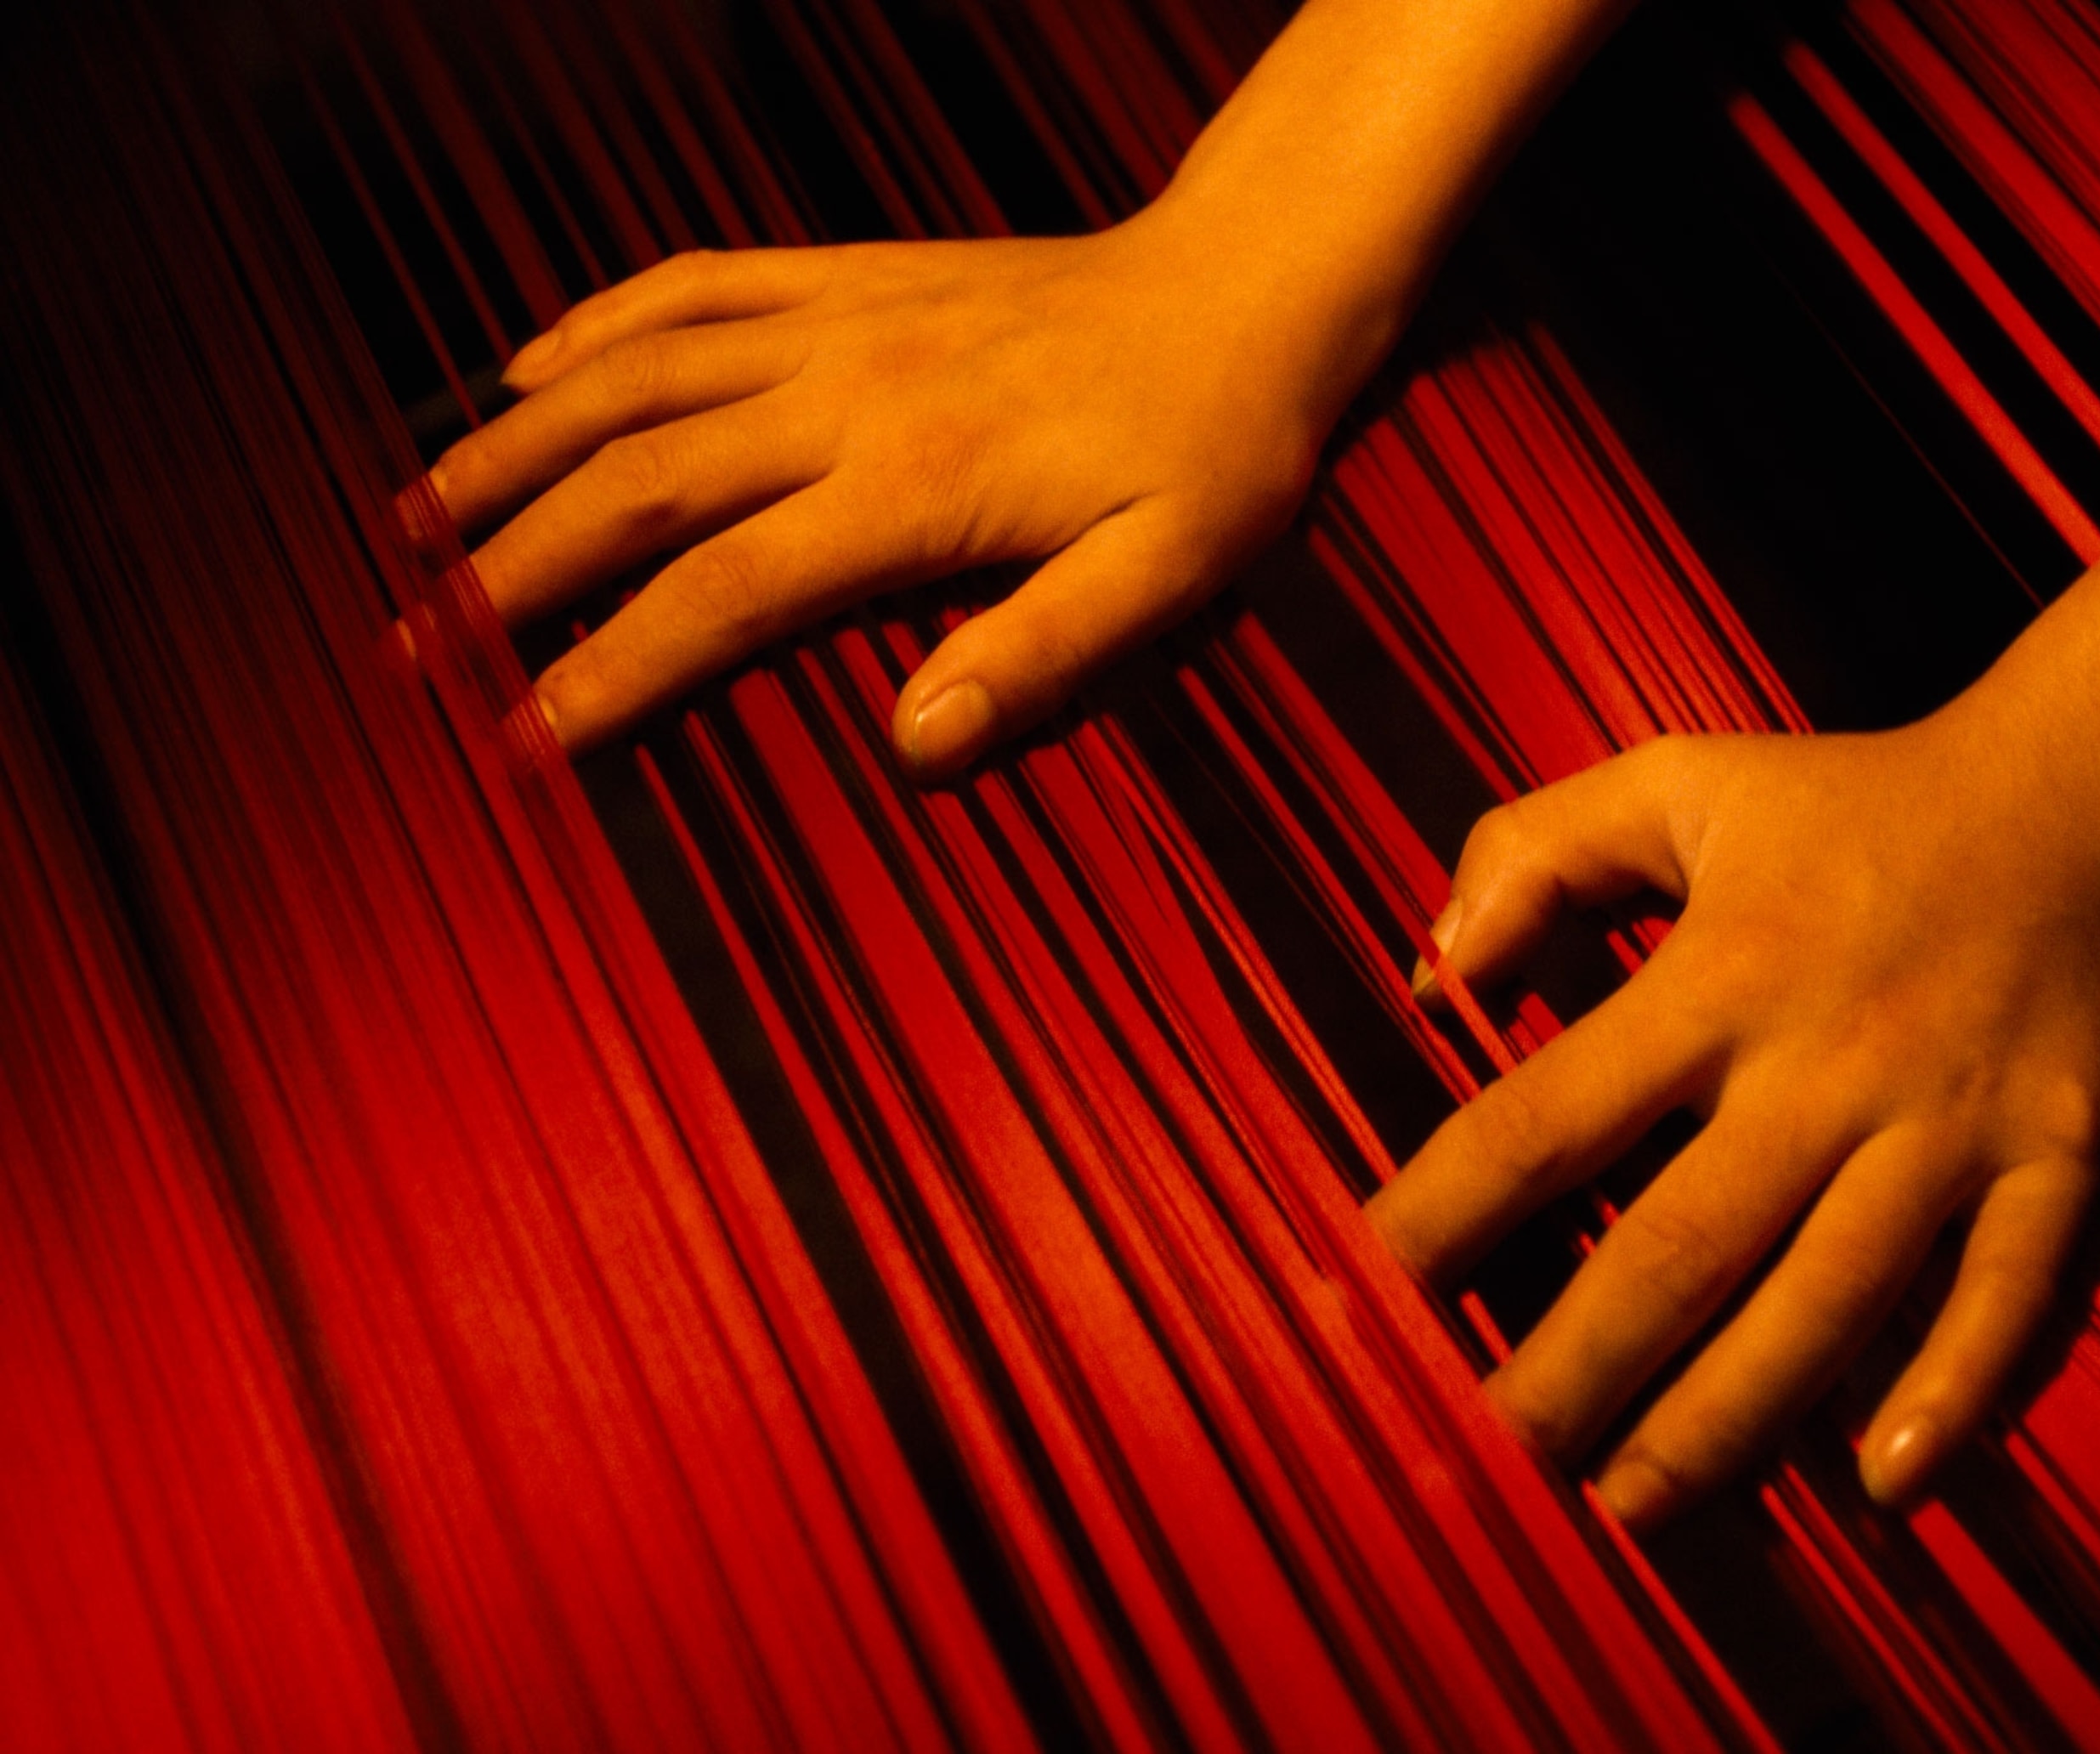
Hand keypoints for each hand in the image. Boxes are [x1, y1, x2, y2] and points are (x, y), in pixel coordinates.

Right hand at [418, 211, 1334, 767]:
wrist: (1239, 294)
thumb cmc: (1212, 453)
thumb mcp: (1169, 578)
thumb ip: (1039, 660)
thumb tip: (912, 749)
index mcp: (915, 485)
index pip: (720, 592)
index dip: (605, 674)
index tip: (519, 744)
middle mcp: (847, 392)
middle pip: (635, 482)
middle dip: (509, 574)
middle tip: (414, 655)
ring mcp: (835, 320)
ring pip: (632, 377)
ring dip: (511, 448)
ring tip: (414, 523)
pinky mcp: (843, 277)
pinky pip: (689, 285)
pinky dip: (594, 326)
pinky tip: (525, 371)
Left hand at [1367, 724, 2099, 1524]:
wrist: (2078, 794)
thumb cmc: (1845, 802)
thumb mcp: (1675, 782)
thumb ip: (1534, 855)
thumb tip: (1436, 973)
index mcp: (1721, 970)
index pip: (1552, 1114)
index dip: (1452, 1208)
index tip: (1383, 1286)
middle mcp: (1831, 1058)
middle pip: (1683, 1244)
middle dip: (1579, 1364)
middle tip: (1501, 1449)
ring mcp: (1954, 1119)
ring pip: (1829, 1300)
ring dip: (1726, 1420)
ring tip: (1631, 1505)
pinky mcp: (2064, 1157)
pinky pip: (2013, 1298)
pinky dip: (1952, 1396)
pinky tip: (1878, 1488)